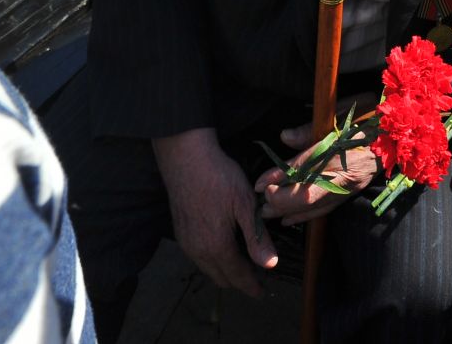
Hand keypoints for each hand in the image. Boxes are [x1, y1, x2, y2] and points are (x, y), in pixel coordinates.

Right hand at [151, 128, 275, 297]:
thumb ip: (256, 238)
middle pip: (221, 277)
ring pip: (208, 268)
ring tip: (243, 263)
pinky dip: (213, 260)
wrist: (185, 158)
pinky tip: (224, 247)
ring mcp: (186, 242)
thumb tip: (270, 265)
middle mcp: (198, 251)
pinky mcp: (180, 232)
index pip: (237, 277)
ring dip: (225, 271)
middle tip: (256, 277)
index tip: (261, 293)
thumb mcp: (245, 205)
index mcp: (216, 246)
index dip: (251, 287)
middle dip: (239, 281)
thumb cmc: (220, 178)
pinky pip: (199, 257)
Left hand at [252, 119, 378, 225]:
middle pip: (309, 194)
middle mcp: (348, 173)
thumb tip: (284, 136)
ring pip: (316, 206)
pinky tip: (289, 219)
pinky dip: (306, 216)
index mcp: (347, 148)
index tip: (261, 182)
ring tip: (266, 213)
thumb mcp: (345, 110)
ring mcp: (351, 186)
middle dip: (281, 200)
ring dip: (288, 211)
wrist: (401, 133)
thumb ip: (313, 128)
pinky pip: (326, 210)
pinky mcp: (351, 192)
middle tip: (259, 201)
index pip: (307, 167)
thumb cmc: (373, 115)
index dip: (281, 176)